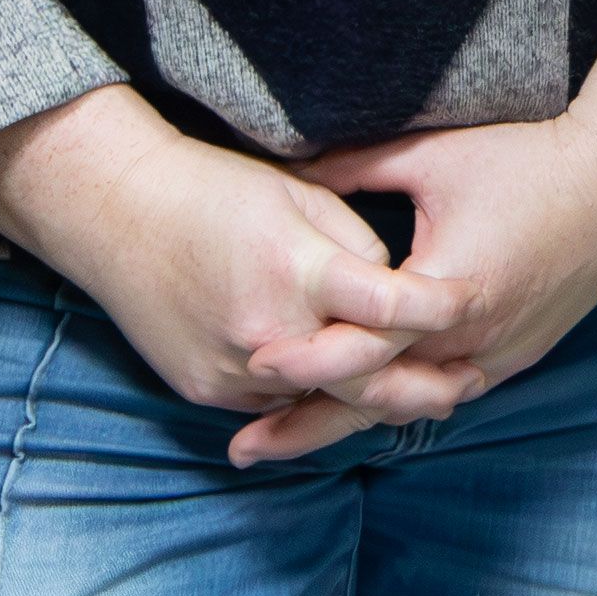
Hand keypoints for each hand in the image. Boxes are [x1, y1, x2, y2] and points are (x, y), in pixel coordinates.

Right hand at [0, 87, 467, 432]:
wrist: (120, 216)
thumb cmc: (218, 191)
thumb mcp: (302, 197)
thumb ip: (357, 247)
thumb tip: (398, 287)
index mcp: (299, 270)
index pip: (389, 306)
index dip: (439, 309)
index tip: (476, 302)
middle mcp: (267, 331)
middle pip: (362, 378)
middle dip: (420, 387)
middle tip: (467, 382)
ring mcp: (232, 369)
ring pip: (318, 400)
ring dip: (370, 402)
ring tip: (425, 396)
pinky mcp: (206, 390)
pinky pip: (275, 404)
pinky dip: (312, 398)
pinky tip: (349, 394)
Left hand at [241, 0, 596, 460]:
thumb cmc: (529, 157)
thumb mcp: (434, 154)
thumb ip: (358, 168)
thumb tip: (290, 169)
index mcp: (454, 287)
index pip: (368, 342)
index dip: (309, 358)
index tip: (256, 361)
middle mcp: (478, 335)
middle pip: (380, 396)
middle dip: (311, 423)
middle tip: (247, 444)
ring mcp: (502, 353)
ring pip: (414, 406)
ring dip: (355, 421)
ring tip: (292, 437)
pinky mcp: (519, 356)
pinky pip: (450, 393)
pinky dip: (405, 402)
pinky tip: (364, 411)